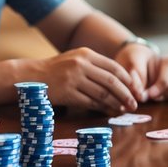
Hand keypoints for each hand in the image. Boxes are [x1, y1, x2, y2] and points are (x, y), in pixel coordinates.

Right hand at [20, 48, 142, 114]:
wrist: (31, 77)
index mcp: (86, 54)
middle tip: (135, 103)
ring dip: (116, 103)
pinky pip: (90, 102)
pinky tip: (109, 112)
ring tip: (124, 109)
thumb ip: (95, 67)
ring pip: (102, 93)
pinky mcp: (67, 93)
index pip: (114, 67)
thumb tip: (120, 81)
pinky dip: (102, 108)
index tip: (136, 90)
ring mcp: (73, 79)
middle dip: (126, 93)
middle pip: (111, 81)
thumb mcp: (76, 60)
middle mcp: (81, 64)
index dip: (128, 80)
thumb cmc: (56, 70)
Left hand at [115, 47, 167, 102]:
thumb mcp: (139, 70)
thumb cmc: (148, 69)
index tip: (150, 96)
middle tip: (156, 97)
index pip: (166, 79)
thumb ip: (137, 81)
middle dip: (165, 95)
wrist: (159, 66)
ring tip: (165, 94)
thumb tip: (139, 96)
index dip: (158, 89)